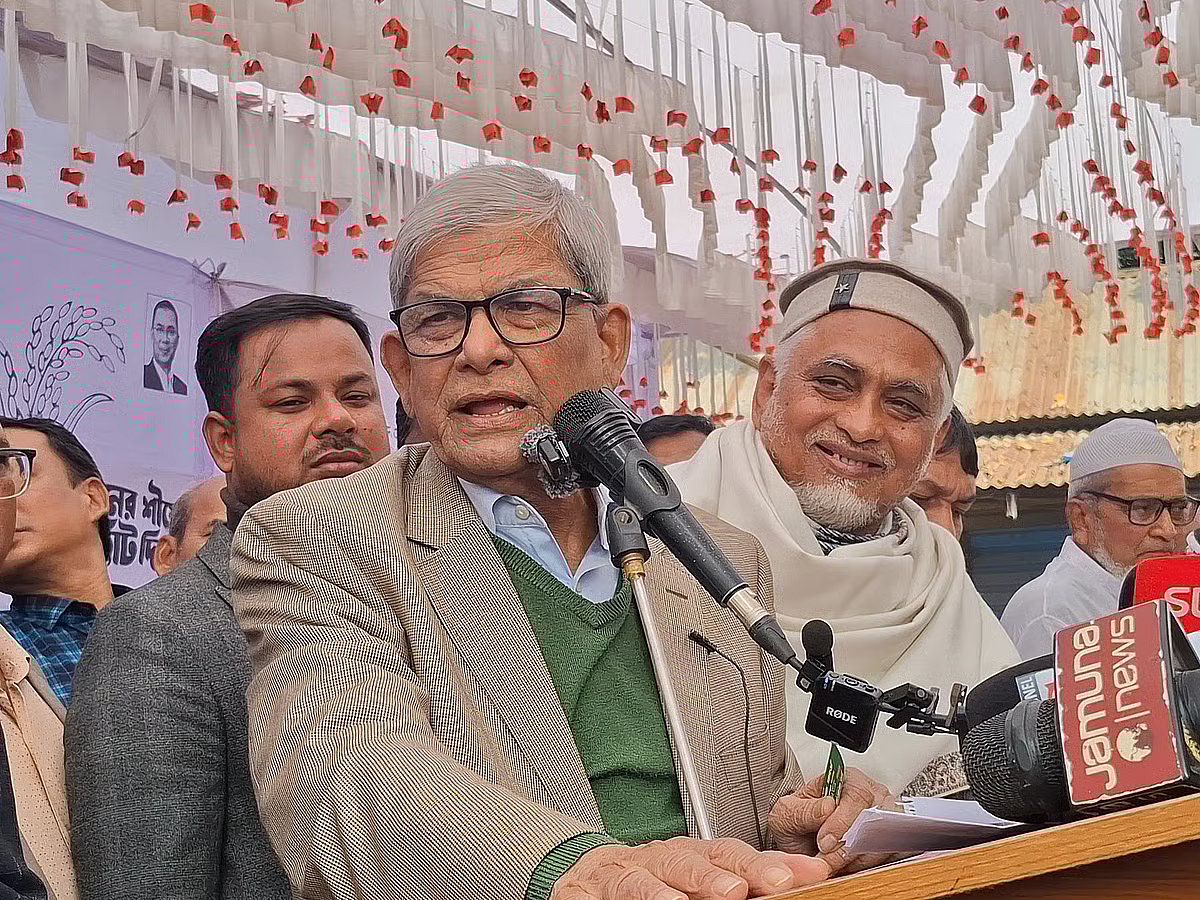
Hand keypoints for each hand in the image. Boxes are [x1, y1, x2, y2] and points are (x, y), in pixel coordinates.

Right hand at [551, 836, 829, 899]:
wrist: (589, 877)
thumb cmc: (652, 883)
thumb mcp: (698, 882)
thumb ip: (743, 882)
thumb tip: (800, 881)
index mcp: (700, 856)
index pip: (743, 855)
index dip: (775, 862)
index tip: (812, 873)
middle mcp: (675, 857)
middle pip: (715, 857)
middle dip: (748, 868)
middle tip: (777, 881)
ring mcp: (642, 868)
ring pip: (676, 868)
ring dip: (704, 880)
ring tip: (731, 893)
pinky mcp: (610, 884)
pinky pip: (632, 889)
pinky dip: (652, 896)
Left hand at [767, 767, 898, 874]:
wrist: (798, 843)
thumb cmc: (796, 822)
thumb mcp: (787, 814)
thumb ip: (805, 810)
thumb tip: (828, 806)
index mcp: (844, 779)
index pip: (857, 794)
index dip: (842, 821)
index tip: (824, 842)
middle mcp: (869, 793)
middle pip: (875, 817)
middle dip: (849, 844)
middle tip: (827, 857)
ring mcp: (883, 816)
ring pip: (884, 838)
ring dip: (857, 857)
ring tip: (833, 863)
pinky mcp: (889, 839)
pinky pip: (889, 853)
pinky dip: (867, 864)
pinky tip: (847, 866)